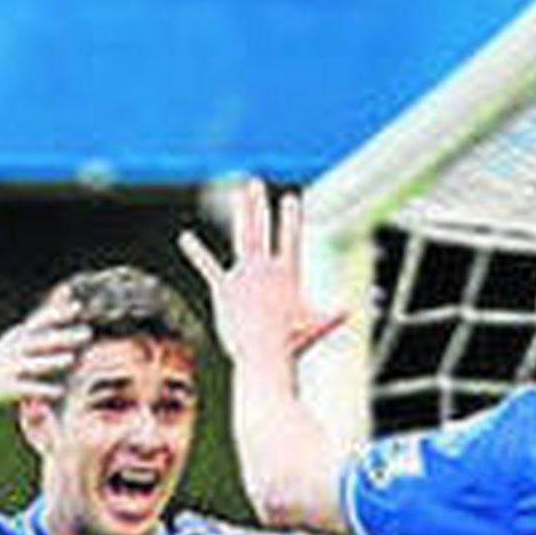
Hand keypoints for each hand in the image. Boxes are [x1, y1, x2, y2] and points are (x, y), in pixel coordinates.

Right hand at [0, 290, 91, 411]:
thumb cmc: (1, 359)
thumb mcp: (16, 338)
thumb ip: (40, 324)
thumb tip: (63, 298)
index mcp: (19, 337)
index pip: (41, 322)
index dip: (58, 313)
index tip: (77, 306)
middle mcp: (16, 349)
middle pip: (42, 341)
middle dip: (64, 336)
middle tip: (88, 333)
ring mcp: (11, 367)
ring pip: (34, 363)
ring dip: (51, 361)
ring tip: (70, 359)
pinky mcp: (8, 387)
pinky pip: (28, 388)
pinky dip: (42, 389)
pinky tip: (59, 392)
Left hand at [179, 180, 343, 367]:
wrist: (264, 351)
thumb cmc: (292, 343)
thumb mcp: (316, 326)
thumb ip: (332, 316)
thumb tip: (350, 312)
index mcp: (287, 273)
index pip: (290, 237)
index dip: (291, 216)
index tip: (291, 197)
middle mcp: (264, 267)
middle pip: (261, 228)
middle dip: (258, 204)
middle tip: (254, 183)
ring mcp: (243, 274)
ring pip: (241, 236)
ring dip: (239, 213)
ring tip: (235, 194)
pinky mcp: (223, 287)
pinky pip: (208, 266)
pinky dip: (196, 252)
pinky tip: (185, 238)